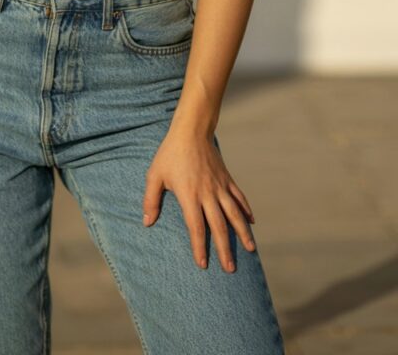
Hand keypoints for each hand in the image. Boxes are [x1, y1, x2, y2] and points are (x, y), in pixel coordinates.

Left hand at [142, 128, 256, 272]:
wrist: (191, 131)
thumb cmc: (170, 153)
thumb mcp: (155, 175)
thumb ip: (151, 199)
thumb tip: (147, 222)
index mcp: (189, 195)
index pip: (196, 227)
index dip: (199, 247)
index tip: (203, 264)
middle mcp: (208, 194)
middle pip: (219, 226)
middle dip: (224, 249)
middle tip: (230, 269)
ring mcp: (220, 186)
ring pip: (234, 214)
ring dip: (243, 233)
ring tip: (251, 250)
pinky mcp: (227, 178)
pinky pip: (239, 197)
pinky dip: (246, 210)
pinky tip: (251, 222)